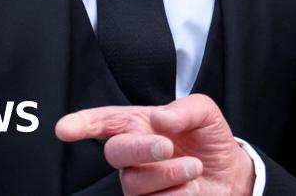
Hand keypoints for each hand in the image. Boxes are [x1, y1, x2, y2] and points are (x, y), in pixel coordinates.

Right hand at [56, 94, 254, 195]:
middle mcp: (134, 155)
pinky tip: (190, 188)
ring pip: (136, 182)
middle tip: (167, 147)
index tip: (65, 128)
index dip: (83, 124)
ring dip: (171, 174)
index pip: (105, 122)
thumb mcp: (205, 114)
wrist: (230, 175)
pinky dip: (178, 194)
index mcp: (141, 125)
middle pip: (115, 152)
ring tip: (195, 167)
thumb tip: (160, 117)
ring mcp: (139, 182)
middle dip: (140, 148)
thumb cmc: (210, 140)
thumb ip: (185, 109)